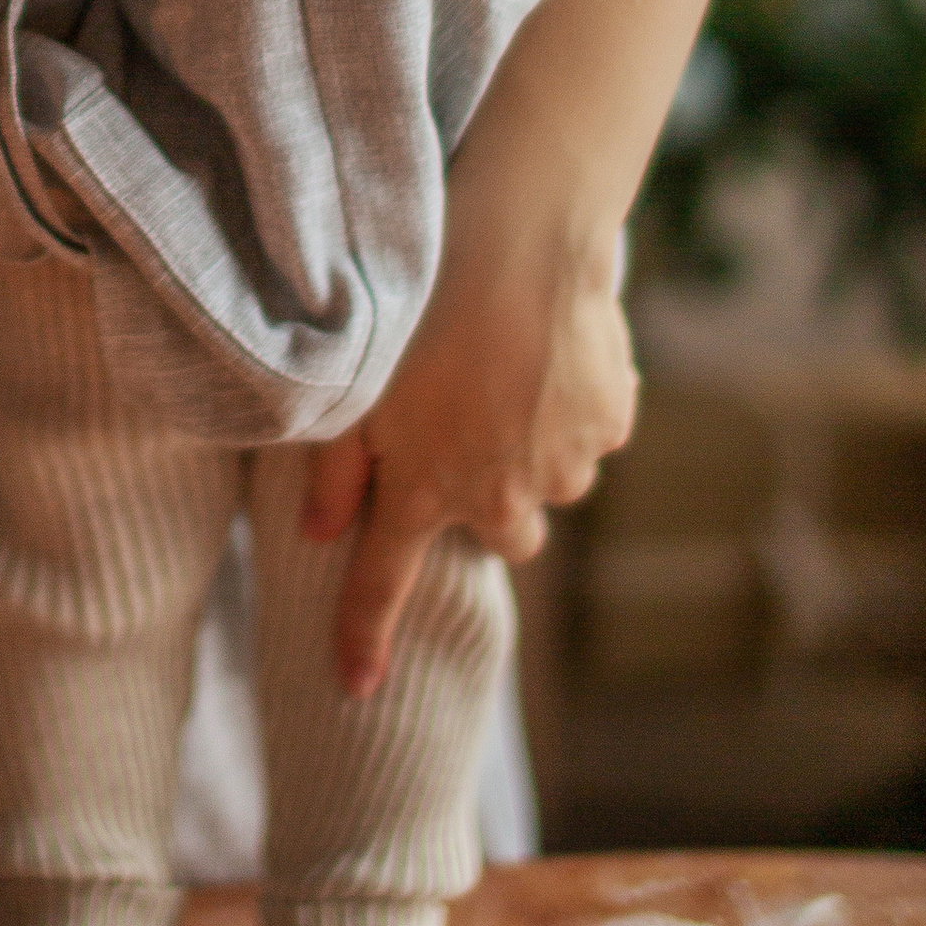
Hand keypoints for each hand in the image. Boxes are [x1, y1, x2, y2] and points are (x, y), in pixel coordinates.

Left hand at [297, 220, 637, 694]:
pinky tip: (545, 349)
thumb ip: (333, 469)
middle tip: (464, 437)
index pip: (383, 584)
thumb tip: (316, 534)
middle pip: (500, 537)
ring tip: (502, 371)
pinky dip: (570, 410)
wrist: (522, 237)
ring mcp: (563, 462)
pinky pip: (589, 435)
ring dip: (528, 451)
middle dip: (484, 505)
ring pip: (548, 484)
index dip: (365, 639)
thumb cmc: (420, 303)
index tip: (355, 688)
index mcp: (423, 489)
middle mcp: (501, 494)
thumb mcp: (354, 383)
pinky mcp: (609, 421)